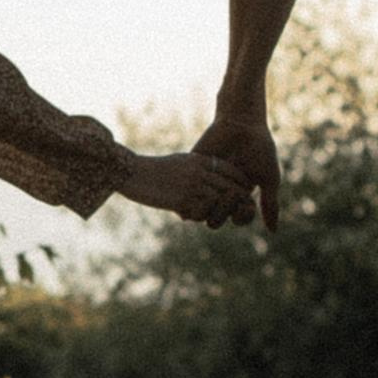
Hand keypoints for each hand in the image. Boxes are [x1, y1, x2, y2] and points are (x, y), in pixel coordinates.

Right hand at [121, 148, 257, 227]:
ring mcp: (191, 185)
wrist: (131, 173)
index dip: (241, 182)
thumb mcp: (180, 162)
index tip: (246, 191)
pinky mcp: (181, 199)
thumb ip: (197, 167)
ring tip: (220, 217)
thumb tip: (210, 175)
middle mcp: (199, 171)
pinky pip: (202, 212)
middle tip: (243, 209)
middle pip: (230, 186)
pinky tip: (196, 218)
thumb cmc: (154, 169)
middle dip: (239, 199)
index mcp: (199, 160)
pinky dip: (203, 216)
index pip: (230, 170)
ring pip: (220, 201)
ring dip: (222, 211)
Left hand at [195, 114, 281, 232]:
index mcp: (240, 197)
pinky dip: (190, 195)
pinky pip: (187, 191)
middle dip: (223, 212)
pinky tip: (198, 190)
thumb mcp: (268, 177)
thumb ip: (270, 203)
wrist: (241, 123)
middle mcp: (222, 194)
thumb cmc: (259, 148)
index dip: (242, 217)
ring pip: (200, 209)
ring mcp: (207, 184)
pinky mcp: (193, 172)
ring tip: (214, 195)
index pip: (238, 218)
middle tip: (231, 195)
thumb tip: (273, 232)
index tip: (248, 205)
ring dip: (207, 207)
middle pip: (217, 218)